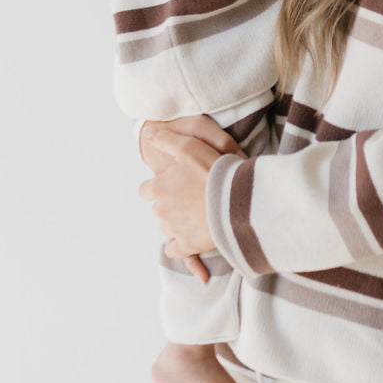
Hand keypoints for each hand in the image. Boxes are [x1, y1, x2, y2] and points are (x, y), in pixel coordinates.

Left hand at [139, 120, 245, 263]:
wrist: (237, 200)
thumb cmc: (215, 172)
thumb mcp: (191, 146)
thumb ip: (167, 139)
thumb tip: (148, 131)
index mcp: (159, 187)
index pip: (146, 190)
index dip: (159, 187)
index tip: (174, 185)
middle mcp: (161, 210)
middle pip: (159, 209)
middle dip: (171, 205)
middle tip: (193, 198)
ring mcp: (173, 230)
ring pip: (167, 228)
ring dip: (177, 222)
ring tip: (198, 214)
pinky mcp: (187, 246)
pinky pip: (174, 250)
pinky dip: (180, 245)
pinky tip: (192, 237)